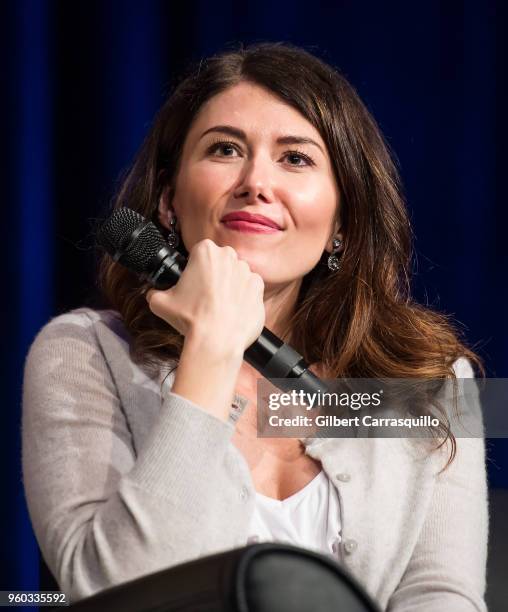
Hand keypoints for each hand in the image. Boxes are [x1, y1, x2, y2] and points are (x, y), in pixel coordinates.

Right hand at [145, 239, 265, 355]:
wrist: (216, 341)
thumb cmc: (191, 319)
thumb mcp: (160, 302)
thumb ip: (155, 292)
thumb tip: (154, 293)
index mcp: (205, 251)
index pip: (199, 252)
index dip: (194, 268)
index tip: (192, 282)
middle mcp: (229, 256)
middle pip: (219, 261)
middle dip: (213, 275)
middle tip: (203, 296)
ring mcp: (247, 271)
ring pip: (235, 274)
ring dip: (228, 286)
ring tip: (217, 306)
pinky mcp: (259, 288)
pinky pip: (250, 288)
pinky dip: (243, 297)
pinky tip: (231, 310)